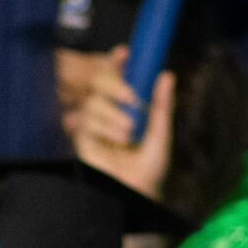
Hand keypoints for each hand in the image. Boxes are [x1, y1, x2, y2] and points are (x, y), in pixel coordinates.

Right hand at [64, 48, 175, 200]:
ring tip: (128, 134)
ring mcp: (92, 127)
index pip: (116, 78)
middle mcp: (106, 114)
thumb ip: (161, 107)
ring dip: (112, 115)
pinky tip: (115, 141)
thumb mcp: (160, 136)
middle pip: (97, 83)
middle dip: (113, 84)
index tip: (124, 52)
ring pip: (92, 103)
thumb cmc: (148, 171)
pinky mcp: (81, 141)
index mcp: (124, 109)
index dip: (116, 63)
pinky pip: (84, 122)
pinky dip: (102, 128)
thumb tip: (166, 75)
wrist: (136, 195)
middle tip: (131, 98)